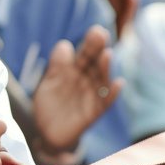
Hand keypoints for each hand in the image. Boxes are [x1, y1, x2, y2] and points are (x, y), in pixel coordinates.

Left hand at [31, 26, 121, 151]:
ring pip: (101, 79)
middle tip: (101, 34)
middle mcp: (86, 81)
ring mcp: (91, 96)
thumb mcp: (49, 83)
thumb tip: (64, 44)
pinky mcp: (93, 112)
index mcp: (75, 71)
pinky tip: (119, 83)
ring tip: (106, 54)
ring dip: (105, 67)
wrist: (46, 132)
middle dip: (97, 49)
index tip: (96, 31)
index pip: (84, 54)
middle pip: (94, 63)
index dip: (90, 43)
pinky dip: (113, 94)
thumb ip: (56, 66)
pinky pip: (105, 102)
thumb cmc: (50, 104)